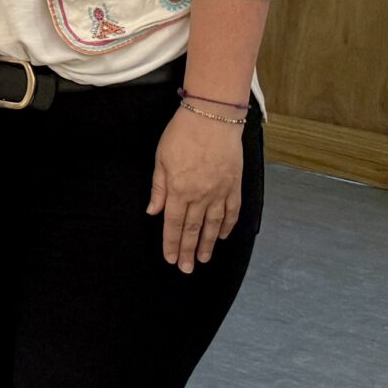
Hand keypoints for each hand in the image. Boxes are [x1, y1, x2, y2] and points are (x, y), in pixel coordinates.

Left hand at [148, 105, 245, 273]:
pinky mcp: (234, 185)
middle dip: (187, 251)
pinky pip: (232, 211)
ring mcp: (220, 192)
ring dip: (207, 244)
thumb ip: (159, 187)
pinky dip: (227, 226)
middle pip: (192, 229)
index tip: (170, 259)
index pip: (173, 224)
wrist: (213, 118)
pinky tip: (223, 236)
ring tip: (203, 259)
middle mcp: (200, 196)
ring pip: (213, 225)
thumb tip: (153, 211)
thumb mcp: (160, 159)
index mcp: (179, 190)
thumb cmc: (181, 135)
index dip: (171, 243)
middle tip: (186, 269)